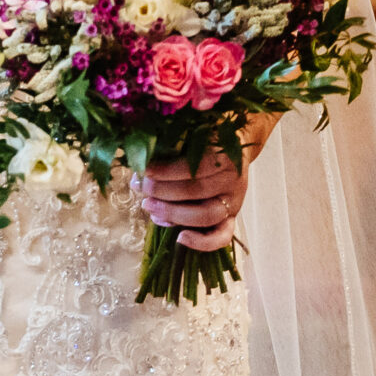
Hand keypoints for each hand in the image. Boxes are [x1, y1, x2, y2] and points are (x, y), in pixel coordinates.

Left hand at [137, 114, 276, 251]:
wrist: (237, 144)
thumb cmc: (206, 138)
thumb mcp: (193, 133)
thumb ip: (172, 144)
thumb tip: (138, 158)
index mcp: (224, 156)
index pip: (193, 168)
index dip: (165, 171)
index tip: (142, 170)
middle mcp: (232, 180)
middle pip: (196, 191)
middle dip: (162, 191)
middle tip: (139, 187)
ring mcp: (233, 201)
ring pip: (205, 215)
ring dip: (173, 214)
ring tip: (149, 206)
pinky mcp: (232, 218)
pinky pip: (222, 237)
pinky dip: (202, 242)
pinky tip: (180, 238)